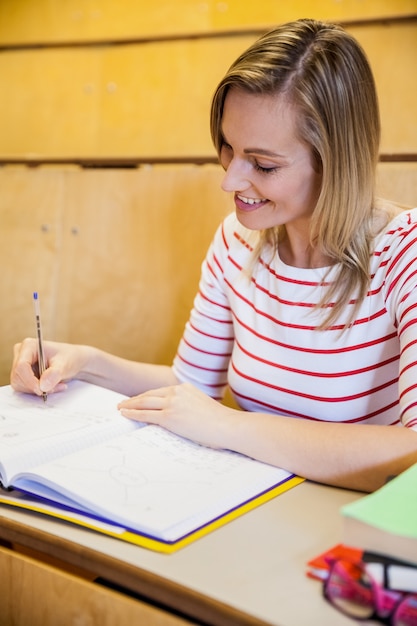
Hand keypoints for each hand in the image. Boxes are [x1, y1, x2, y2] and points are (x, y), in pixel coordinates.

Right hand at [11, 338, 89, 396]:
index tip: (42, 390)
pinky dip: (37, 390)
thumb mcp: (65, 365)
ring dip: (38, 390)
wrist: (74, 360)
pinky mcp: (23, 374)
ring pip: (19, 384)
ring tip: (56, 385)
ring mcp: (20, 364)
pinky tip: (51, 386)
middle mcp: (21, 353)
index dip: (29, 381)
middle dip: (35, 387)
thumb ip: (54, 374)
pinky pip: (24, 388)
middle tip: (54, 388)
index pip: (21, 366)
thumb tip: (42, 386)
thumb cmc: (69, 357)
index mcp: (29, 345)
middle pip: (18, 377)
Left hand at [118, 383, 238, 449]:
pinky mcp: (170, 417)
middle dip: (134, 399)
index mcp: (185, 388)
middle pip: (149, 395)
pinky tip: (124, 414)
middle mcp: (177, 392)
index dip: (147, 396)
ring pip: (144, 402)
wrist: (228, 426)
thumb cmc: (220, 422)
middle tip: (123, 403)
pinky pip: (146, 414)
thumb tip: (181, 415)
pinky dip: (133, 414)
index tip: (138, 400)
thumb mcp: (202, 406)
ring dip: (129, 405)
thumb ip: (189, 406)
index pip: (160, 391)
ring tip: (120, 408)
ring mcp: (173, 403)